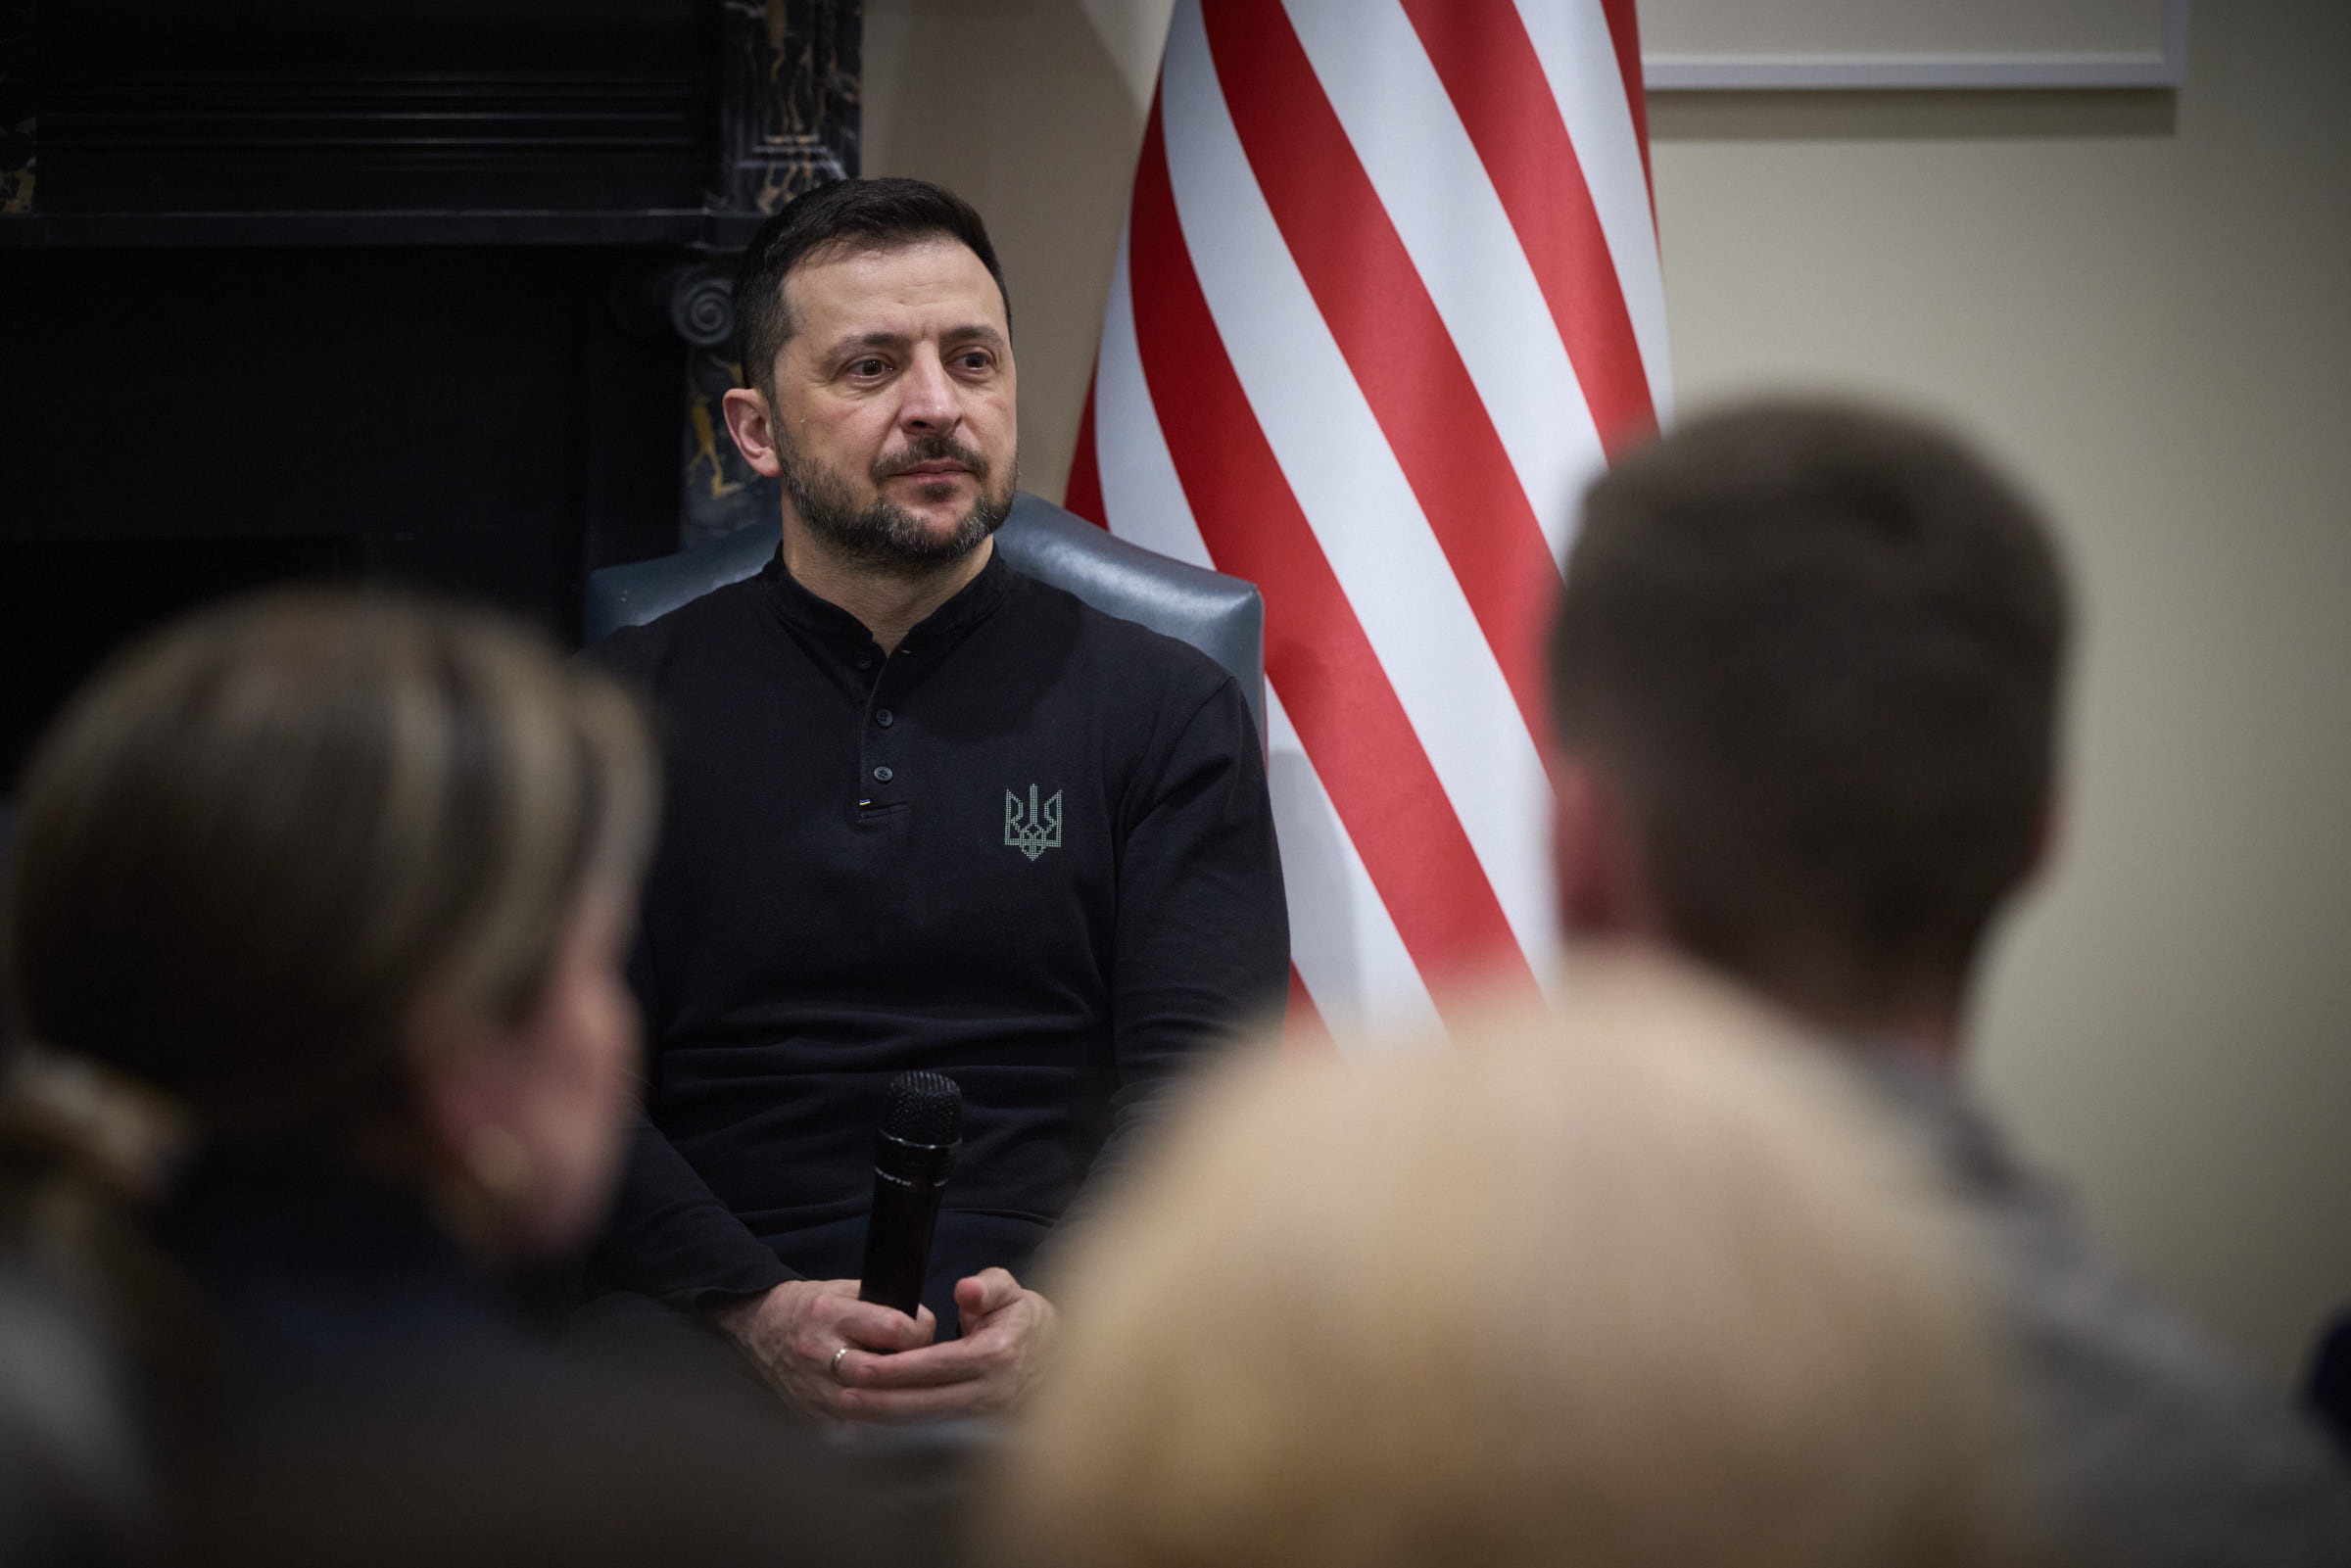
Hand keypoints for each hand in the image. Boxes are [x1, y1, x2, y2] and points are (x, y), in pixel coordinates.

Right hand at [708, 1278, 936, 1420]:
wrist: (762, 1329)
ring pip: (870, 1410)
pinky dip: (881, 1426)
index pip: (893, 1330)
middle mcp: (818, 1353)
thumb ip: (886, 1306)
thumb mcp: (848, 1290)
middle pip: (880, 1373)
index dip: (920, 1332)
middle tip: (927, 1370)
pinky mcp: (812, 1417)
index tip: (924, 1333)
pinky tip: (897, 1417)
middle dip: (914, 1373)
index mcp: (831, 1315)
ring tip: (922, 1396)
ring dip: (903, 1405)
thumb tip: (928, 1332)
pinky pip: (856, 1431)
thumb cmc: (815, 1308)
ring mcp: (812, 1390)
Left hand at [829, 1268, 1057, 1421]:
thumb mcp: (1009, 1290)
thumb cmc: (1023, 1317)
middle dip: (882, 1401)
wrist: (1058, 1354)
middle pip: (928, 1402)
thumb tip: (965, 1290)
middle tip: (843, 1395)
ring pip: (929, 1421)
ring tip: (850, 1410)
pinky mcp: (982, 1427)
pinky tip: (875, 1423)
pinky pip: (937, 1430)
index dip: (898, 1368)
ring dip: (888, 1419)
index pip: (938, 1365)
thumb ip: (986, 1286)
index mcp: (996, 1354)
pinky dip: (905, 1428)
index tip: (864, 1367)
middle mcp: (992, 1391)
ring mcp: (988, 1414)